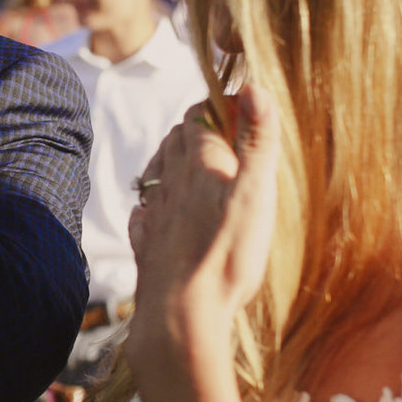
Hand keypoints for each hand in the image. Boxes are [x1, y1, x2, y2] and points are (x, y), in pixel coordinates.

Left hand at [125, 85, 280, 373]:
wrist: (182, 314)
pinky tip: (155, 212)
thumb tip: (255, 87)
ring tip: (188, 163)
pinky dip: (151, 205)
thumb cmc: (226, 255)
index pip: (200, 116)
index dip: (218, 105)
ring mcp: (156, 214)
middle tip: (220, 133)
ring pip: (157, 172)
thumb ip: (258, 140)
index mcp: (200, 163)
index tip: (240, 106)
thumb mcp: (256, 194)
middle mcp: (171, 182)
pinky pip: (143, 215)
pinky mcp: (148, 246)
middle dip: (195, 130)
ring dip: (172, 161)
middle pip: (176, 141)